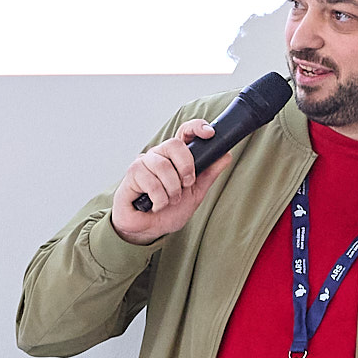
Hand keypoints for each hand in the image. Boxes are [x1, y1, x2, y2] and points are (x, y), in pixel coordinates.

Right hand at [109, 120, 220, 244]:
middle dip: (185, 168)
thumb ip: (208, 174)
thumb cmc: (168, 210)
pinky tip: (155, 205)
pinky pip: (150, 182)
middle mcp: (159, 155)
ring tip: (170, 201)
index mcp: (175, 157)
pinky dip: (159, 199)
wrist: (149, 229)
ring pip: (163, 166)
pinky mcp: (132, 174)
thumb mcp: (195, 193)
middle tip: (186, 185)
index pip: (185, 132)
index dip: (196, 127)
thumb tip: (226, 155)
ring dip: (172, 190)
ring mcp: (144, 162)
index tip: (209, 134)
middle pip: (174, 144)